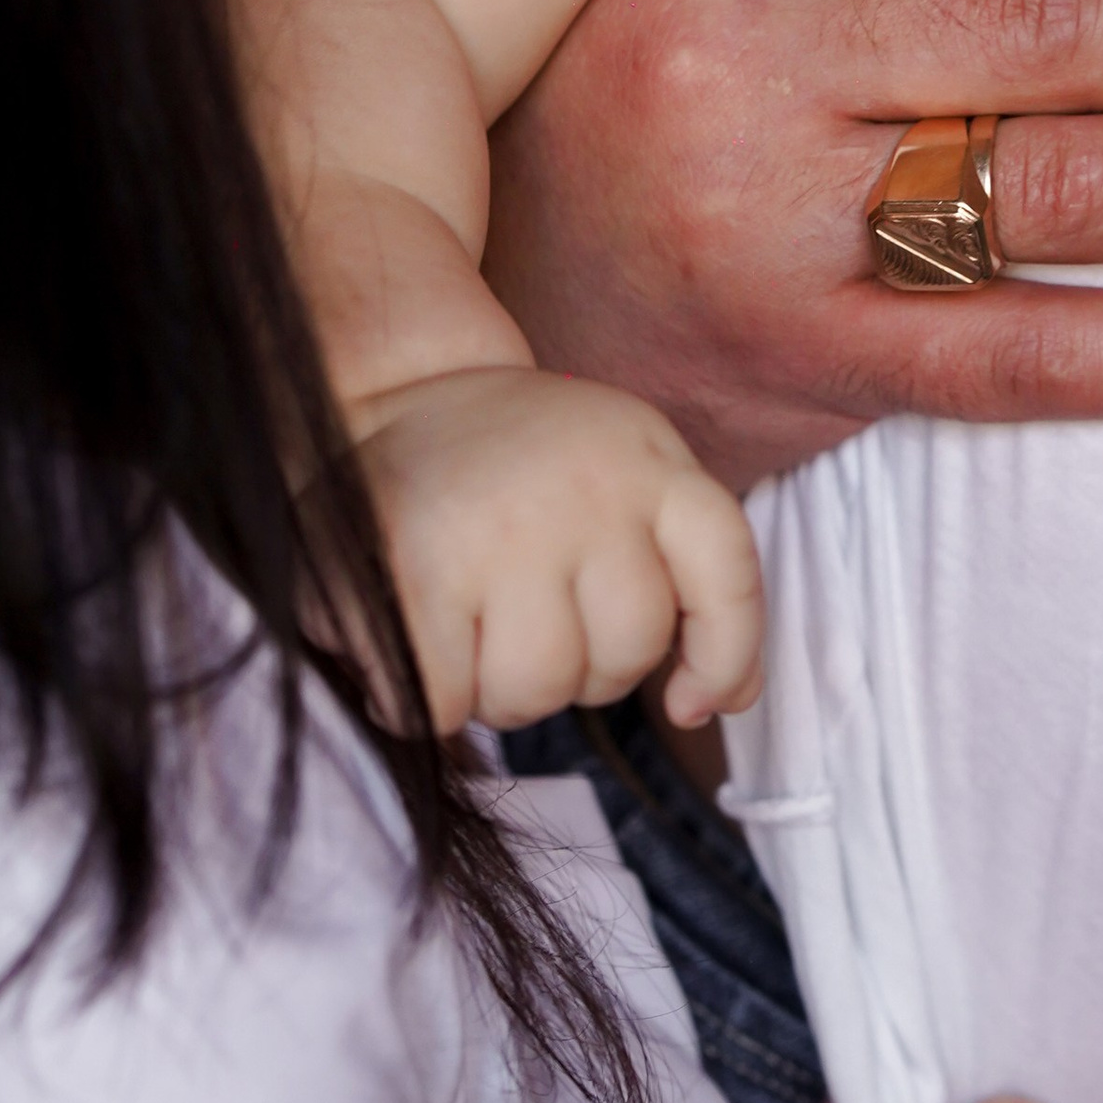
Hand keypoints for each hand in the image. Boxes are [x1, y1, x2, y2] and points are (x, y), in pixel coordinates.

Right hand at [358, 367, 762, 732]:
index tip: (689, 705)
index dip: (723, 656)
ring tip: (462, 620)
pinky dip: (426, 701)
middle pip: (624, 655)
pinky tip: (412, 642)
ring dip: (495, 689)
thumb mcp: (613, 480)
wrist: (374, 397)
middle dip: (573, 670)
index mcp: (647, 458)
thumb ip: (674, 575)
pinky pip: (446, 702)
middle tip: (517, 613)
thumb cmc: (501, 468)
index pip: (727, 574)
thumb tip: (723, 702)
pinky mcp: (419, 572)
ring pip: (538, 691)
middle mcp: (588, 489)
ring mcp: (505, 530)